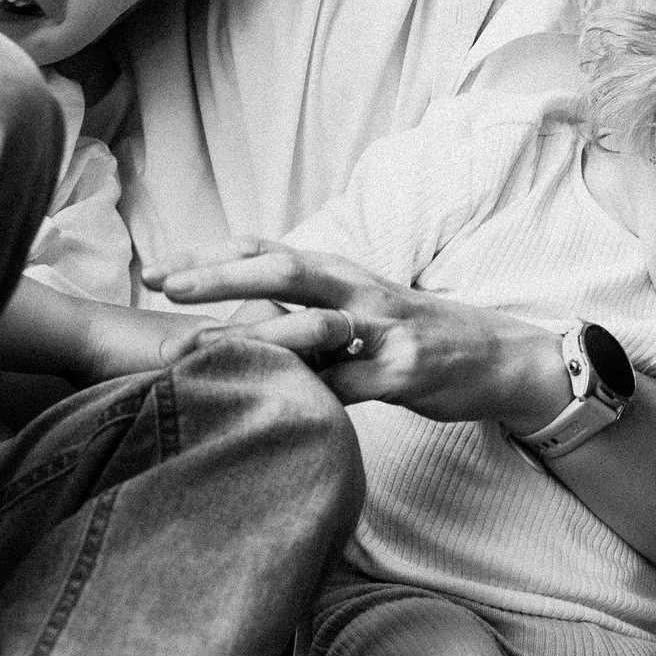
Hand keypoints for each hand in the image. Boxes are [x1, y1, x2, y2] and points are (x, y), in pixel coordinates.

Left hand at [146, 240, 571, 431]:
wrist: (500, 357)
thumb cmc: (414, 334)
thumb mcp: (358, 309)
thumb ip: (304, 311)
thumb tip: (237, 325)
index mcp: (339, 271)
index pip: (264, 251)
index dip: (208, 256)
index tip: (156, 270)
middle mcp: (356, 289)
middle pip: (278, 271)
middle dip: (217, 275)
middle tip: (164, 285)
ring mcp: (382, 330)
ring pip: (311, 327)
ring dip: (254, 336)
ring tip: (200, 347)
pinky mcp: (403, 373)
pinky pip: (348, 385)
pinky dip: (309, 392)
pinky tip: (273, 404)